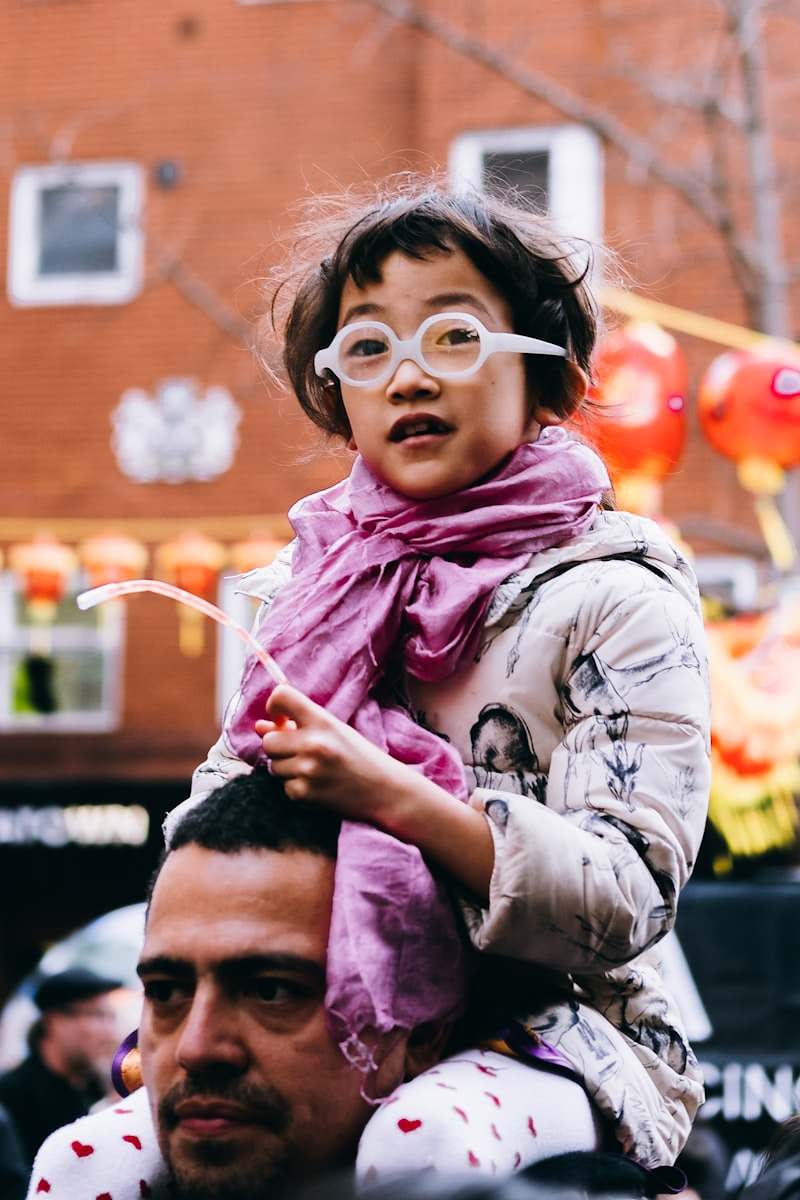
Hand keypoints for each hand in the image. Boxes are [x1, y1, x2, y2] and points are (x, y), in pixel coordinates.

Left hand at [255, 684, 416, 823]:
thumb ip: (298, 726)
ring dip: (287, 768)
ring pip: (273, 765)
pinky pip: (283, 786)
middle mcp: (312, 743)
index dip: (274, 706)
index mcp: (322, 721)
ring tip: (315, 769)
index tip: (282, 718)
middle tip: (302, 751)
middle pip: (268, 740)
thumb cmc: (360, 756)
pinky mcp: (304, 794)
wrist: (385, 790)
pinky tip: (318, 785)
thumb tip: (258, 727)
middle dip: (279, 746)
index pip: (281, 697)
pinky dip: (296, 787)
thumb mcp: (334, 731)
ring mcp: (307, 770)